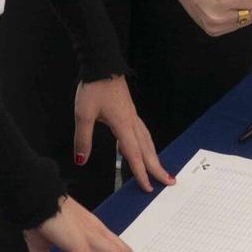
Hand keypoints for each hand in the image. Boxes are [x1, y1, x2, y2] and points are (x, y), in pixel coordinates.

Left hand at [74, 75, 173, 191]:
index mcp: (123, 125)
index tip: (148, 188)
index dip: (141, 173)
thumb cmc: (94, 87)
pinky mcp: (128, 110)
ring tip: (158, 167)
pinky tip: (133, 147)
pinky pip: (140, 131)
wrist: (101, 64)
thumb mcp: (83, 114)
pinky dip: (142, 143)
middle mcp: (131, 121)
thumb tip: (82, 160)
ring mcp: (132, 115)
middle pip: (147, 149)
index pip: (134, 155)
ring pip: (146, 140)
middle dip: (157, 167)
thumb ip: (83, 139)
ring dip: (153, 155)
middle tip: (169, 181)